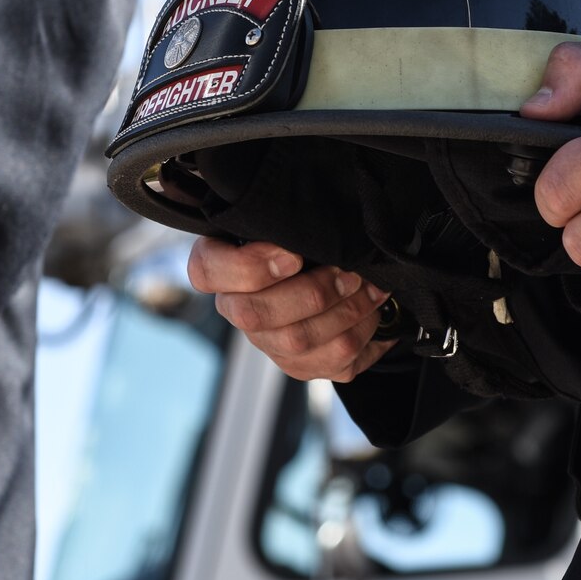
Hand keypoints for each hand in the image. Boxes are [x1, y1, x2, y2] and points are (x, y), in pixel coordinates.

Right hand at [187, 238, 394, 381]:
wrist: (339, 277)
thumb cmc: (308, 243)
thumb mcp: (291, 224)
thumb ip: (284, 219)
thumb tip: (304, 213)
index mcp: (223, 270)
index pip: (206, 272)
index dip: (248, 268)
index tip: (293, 255)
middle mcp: (239, 311)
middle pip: (254, 314)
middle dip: (311, 293)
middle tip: (346, 273)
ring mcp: (270, 344)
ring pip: (298, 340)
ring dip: (345, 311)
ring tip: (370, 287)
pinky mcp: (303, 366)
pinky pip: (333, 359)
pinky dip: (363, 331)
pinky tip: (374, 308)